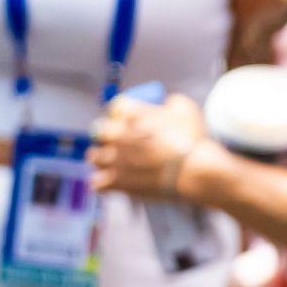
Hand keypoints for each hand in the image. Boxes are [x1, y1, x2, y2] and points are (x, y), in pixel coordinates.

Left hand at [89, 94, 208, 198]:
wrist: (192, 172)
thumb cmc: (190, 140)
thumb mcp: (185, 108)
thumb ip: (169, 103)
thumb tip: (165, 106)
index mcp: (129, 114)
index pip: (116, 107)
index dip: (123, 113)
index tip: (130, 119)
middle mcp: (116, 134)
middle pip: (99, 131)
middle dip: (108, 136)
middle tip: (121, 142)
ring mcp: (113, 159)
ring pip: (95, 157)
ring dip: (103, 159)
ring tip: (116, 164)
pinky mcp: (115, 182)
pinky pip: (97, 182)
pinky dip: (105, 183)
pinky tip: (114, 182)